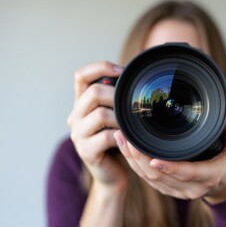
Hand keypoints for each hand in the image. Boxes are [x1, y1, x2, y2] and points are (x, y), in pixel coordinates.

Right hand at [67, 61, 126, 191]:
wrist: (112, 173)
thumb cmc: (118, 141)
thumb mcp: (116, 117)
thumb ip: (117, 100)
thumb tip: (134, 78)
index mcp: (81, 104)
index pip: (81, 76)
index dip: (100, 68)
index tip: (122, 71)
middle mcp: (75, 116)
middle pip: (92, 92)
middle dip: (117, 95)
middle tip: (134, 104)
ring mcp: (78, 135)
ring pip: (100, 114)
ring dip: (121, 118)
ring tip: (132, 124)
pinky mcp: (86, 151)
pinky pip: (106, 137)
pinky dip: (122, 136)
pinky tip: (129, 138)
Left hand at [114, 105, 225, 203]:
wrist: (223, 182)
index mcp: (208, 175)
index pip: (187, 173)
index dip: (170, 167)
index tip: (153, 158)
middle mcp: (191, 187)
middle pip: (161, 177)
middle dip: (141, 159)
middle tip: (127, 139)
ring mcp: (178, 190)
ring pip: (150, 179)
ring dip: (134, 160)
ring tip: (122, 140)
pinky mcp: (168, 189)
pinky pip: (148, 180)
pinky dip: (135, 165)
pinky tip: (127, 150)